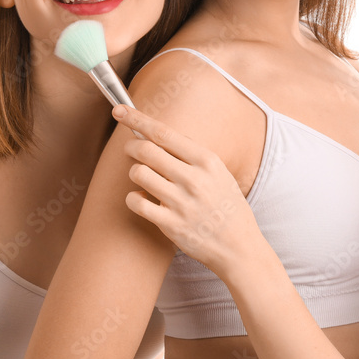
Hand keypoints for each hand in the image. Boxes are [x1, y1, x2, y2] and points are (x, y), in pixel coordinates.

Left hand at [114, 105, 262, 276]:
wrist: (239, 247)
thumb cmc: (226, 207)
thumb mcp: (219, 174)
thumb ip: (191, 156)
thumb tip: (157, 135)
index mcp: (207, 161)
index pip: (164, 132)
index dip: (137, 119)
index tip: (119, 110)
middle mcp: (194, 179)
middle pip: (146, 150)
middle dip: (131, 146)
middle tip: (130, 148)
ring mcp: (181, 202)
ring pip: (138, 173)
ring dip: (134, 172)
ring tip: (143, 178)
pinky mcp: (170, 224)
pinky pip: (136, 201)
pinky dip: (133, 198)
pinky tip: (142, 199)